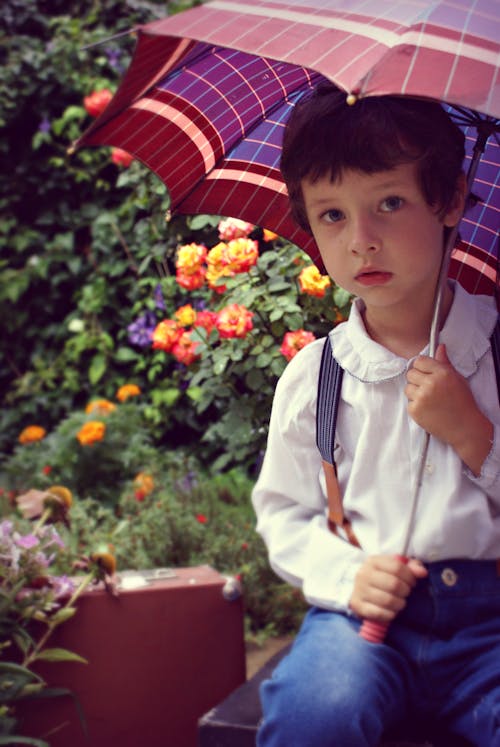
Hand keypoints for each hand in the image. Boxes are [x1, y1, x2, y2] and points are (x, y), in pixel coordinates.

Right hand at [349, 554, 427, 621]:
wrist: (358, 588)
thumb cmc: (382, 576)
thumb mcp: (395, 567)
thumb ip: (411, 566)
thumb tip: (422, 572)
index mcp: (373, 561)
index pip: (397, 567)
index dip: (410, 577)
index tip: (412, 582)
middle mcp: (364, 574)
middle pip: (394, 584)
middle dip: (405, 591)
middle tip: (405, 593)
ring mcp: (359, 590)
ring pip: (388, 600)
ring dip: (399, 604)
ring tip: (399, 602)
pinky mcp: (358, 606)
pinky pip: (379, 614)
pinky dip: (390, 615)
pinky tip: (391, 611)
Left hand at [405, 344, 492, 473]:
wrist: (464, 427)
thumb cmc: (463, 402)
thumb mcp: (457, 379)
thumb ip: (445, 363)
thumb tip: (439, 347)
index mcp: (442, 373)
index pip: (420, 361)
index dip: (422, 367)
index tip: (426, 373)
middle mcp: (430, 383)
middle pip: (410, 373)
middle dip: (417, 379)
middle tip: (428, 388)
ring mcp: (421, 397)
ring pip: (407, 388)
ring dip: (415, 392)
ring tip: (429, 400)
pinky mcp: (415, 410)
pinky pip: (408, 402)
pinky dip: (416, 405)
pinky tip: (428, 409)